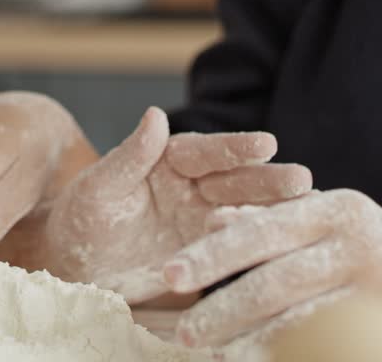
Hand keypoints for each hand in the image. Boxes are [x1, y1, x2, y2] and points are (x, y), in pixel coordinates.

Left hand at [41, 107, 311, 302]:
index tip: (266, 143)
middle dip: (268, 180)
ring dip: (273, 213)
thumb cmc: (81, 218)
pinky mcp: (209, 255)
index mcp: (170, 160)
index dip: (234, 148)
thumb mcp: (99, 187)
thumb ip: (129, 156)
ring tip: (306, 212)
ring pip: (245, 213)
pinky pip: (237, 250)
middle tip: (301, 179)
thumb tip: (155, 114)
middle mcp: (195, 187)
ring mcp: (205, 221)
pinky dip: (259, 248)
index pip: (206, 151)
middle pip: (236, 180)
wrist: (75, 267)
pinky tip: (286, 250)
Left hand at [162, 189, 381, 348]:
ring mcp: (374, 290)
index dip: (211, 254)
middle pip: (273, 281)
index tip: (169, 274)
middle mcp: (354, 245)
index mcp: (334, 210)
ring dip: (248, 340)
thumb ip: (272, 217)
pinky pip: (321, 343)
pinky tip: (251, 360)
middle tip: (182, 332)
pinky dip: (283, 353)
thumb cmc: (368, 245)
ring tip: (212, 352)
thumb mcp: (325, 218)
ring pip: (297, 322)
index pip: (260, 231)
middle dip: (221, 308)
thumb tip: (214, 218)